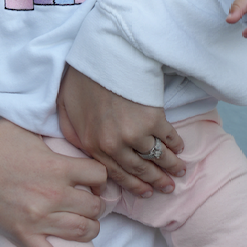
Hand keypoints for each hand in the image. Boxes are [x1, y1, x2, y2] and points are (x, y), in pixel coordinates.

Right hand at [0, 120, 104, 246]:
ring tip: (85, 222)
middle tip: (90, 201)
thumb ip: (49, 133)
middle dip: (98, 204)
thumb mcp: (24, 129)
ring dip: (90, 228)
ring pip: (82, 232)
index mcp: (55, 166)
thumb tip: (64, 134)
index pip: (98, 175)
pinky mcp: (22, 236)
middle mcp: (52, 194)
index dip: (100, 176)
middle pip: (95, 207)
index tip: (92, 178)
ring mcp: (38, 219)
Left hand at [57, 68, 184, 197]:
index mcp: (92, 145)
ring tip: (180, 171)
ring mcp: (135, 133)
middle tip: (169, 188)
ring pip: (157, 157)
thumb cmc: (82, 78)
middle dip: (157, 181)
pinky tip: (179, 148)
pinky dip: (176, 145)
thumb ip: (72, 134)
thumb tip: (82, 154)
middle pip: (140, 170)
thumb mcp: (65, 110)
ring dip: (171, 167)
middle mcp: (114, 145)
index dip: (134, 185)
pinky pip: (169, 139)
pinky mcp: (153, 119)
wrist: (103, 54)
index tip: (146, 193)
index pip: (116, 174)